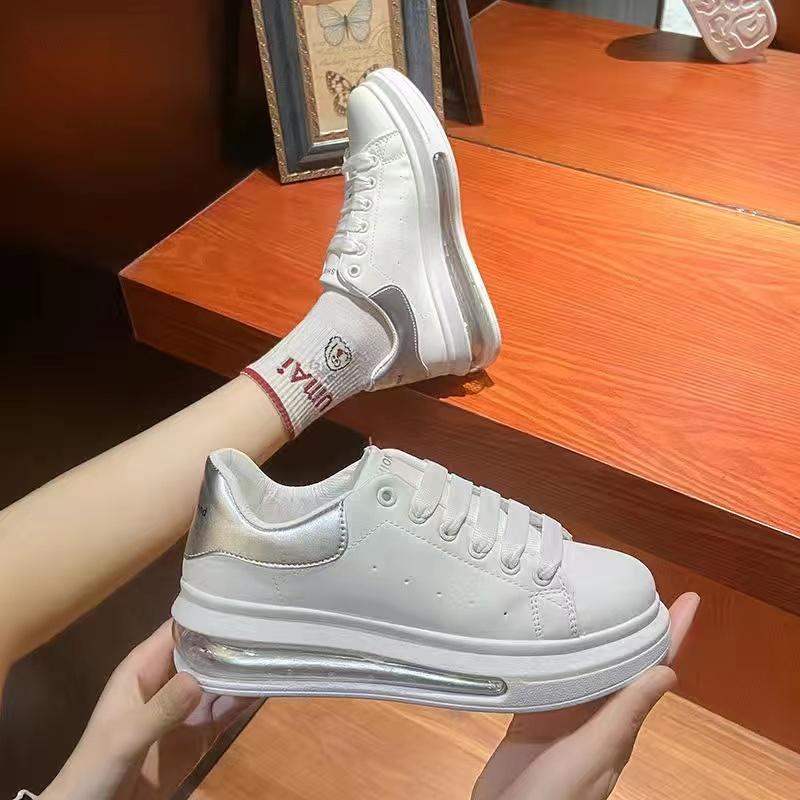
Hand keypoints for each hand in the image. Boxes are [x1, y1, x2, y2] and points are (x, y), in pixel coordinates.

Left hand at [42, 621, 255, 799]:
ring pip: (221, 678)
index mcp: (144, 668)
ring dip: (244, 669)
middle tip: (268, 630)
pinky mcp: (200, 732)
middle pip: (206, 650)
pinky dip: (245, 699)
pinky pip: (226, 709)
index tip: (241, 608)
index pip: (178, 629)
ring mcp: (187, 707)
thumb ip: (160, 709)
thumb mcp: (125, 737)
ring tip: (274, 655)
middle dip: (233, 641)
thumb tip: (198, 679)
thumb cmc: (96, 766)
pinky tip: (267, 687)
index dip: (206, 616)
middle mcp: (169, 679)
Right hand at [472, 592, 699, 799]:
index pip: (653, 670)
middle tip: (631, 580)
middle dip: (629, 622)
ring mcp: (562, 714)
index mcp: (617, 720)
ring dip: (588, 632)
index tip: (689, 599)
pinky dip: (546, 652)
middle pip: (618, 659)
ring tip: (587, 593)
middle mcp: (594, 713)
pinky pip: (544, 676)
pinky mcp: (530, 716)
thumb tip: (668, 673)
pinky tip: (538, 633)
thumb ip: (626, 714)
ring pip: (581, 663)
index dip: (671, 635)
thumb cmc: (558, 792)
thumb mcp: (595, 750)